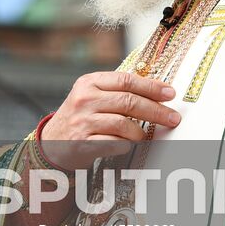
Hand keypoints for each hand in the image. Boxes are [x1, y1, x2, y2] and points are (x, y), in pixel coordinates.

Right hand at [39, 71, 179, 169]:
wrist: (51, 144)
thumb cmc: (79, 119)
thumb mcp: (91, 97)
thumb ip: (116, 92)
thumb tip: (155, 92)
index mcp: (88, 82)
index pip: (126, 80)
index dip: (151, 86)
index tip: (170, 93)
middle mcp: (84, 99)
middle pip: (129, 101)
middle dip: (156, 110)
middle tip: (173, 118)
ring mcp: (82, 121)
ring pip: (124, 124)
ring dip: (139, 132)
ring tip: (141, 135)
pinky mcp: (83, 142)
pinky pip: (115, 143)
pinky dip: (126, 145)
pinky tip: (126, 145)